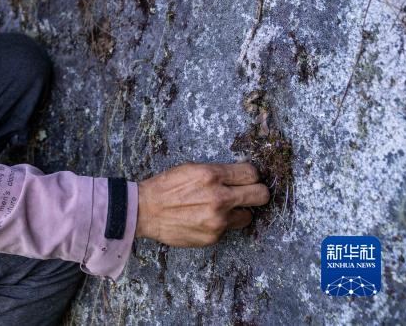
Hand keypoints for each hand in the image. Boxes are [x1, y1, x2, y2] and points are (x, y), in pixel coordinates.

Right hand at [135, 162, 269, 246]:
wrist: (145, 210)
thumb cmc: (166, 187)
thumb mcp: (190, 169)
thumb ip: (217, 173)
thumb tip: (239, 176)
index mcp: (212, 175)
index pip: (251, 173)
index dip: (250, 176)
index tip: (246, 179)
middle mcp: (219, 197)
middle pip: (261, 195)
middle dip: (256, 193)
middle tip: (247, 195)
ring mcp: (218, 219)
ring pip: (248, 216)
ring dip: (237, 212)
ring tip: (219, 209)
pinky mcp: (214, 236)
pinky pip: (228, 229)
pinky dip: (220, 224)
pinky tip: (203, 219)